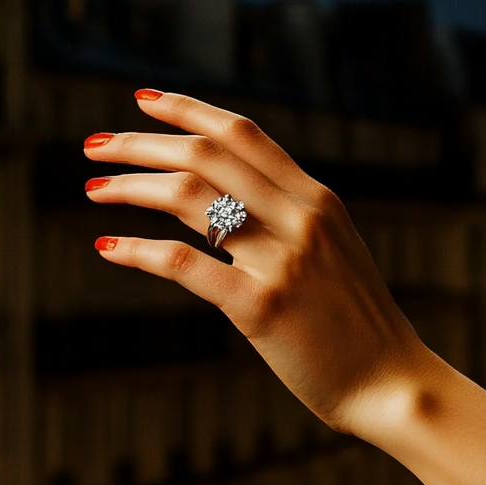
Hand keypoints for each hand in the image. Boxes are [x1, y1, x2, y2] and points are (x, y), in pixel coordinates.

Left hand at [83, 90, 436, 436]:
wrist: (391, 384)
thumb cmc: (357, 324)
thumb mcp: (335, 250)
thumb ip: (291, 217)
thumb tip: (233, 196)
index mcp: (316, 200)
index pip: (242, 133)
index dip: (187, 110)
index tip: (142, 101)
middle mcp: (300, 219)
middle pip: (205, 155)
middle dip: (140, 144)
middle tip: (94, 146)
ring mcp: (282, 261)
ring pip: (189, 198)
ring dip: (130, 186)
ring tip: (94, 189)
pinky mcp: (261, 307)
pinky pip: (184, 265)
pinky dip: (138, 251)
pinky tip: (107, 248)